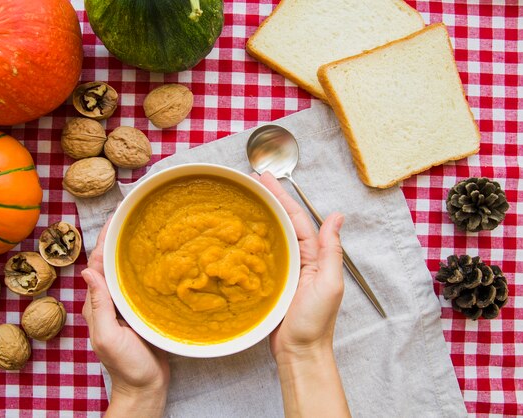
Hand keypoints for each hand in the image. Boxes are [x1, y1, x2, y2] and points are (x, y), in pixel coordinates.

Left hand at [82, 219, 169, 416]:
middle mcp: (109, 302)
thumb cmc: (126, 366)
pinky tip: (157, 259)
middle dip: (117, 240)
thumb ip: (98, 306)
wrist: (146, 388)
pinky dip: (144, 268)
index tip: (114, 219)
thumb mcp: (109, 336)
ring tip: (144, 230)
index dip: (102, 241)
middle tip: (132, 216)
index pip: (96, 265)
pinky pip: (139, 284)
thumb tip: (86, 271)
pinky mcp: (141, 311)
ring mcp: (125, 306)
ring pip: (125, 272)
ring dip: (130, 252)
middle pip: (111, 264)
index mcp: (97, 305)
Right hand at [255, 172, 349, 416]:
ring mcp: (283, 270)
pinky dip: (249, 240)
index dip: (281, 197)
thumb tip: (338, 216)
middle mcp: (299, 258)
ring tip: (242, 197)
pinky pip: (258, 256)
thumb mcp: (329, 284)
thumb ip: (331, 250)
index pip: (296, 218)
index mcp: (313, 255)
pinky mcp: (268, 282)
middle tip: (249, 180)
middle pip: (281, 222)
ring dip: (258, 215)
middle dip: (268, 199)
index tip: (266, 179)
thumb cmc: (315, 322)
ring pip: (269, 235)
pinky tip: (237, 232)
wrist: (300, 353)